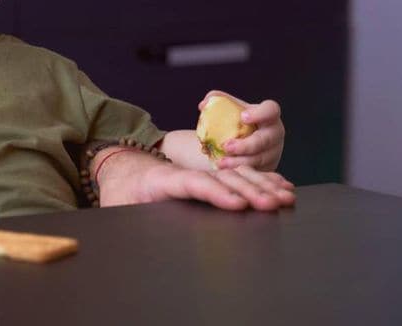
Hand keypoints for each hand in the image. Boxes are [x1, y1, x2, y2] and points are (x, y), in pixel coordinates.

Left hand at [98, 151, 294, 210]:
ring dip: (262, 184)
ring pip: (234, 174)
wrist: (120, 168)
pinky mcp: (207, 177)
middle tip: (274, 204)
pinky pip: (238, 176)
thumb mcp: (115, 206)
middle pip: (221, 178)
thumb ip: (127, 214)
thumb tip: (142, 233)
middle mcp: (185, 173)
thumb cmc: (118, 192)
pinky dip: (261, 180)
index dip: (215, 192)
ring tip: (285, 197)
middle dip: (250, 190)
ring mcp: (199, 172)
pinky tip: (281, 187)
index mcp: (160, 179)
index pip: (191, 183)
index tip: (237, 204)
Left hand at [199, 90, 284, 171]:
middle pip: (265, 140)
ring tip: (221, 162)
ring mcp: (272, 153)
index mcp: (268, 116)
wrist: (240, 143)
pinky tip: (225, 171)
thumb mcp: (228, 109)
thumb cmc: (235, 122)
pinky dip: (239, 171)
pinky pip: (254, 172)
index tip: (243, 117)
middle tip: (226, 146)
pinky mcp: (266, 169)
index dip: (260, 114)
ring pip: (259, 159)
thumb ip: (216, 100)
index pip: (271, 110)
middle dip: (246, 145)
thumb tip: (203, 105)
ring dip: (239, 162)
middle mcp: (274, 134)